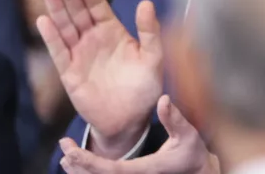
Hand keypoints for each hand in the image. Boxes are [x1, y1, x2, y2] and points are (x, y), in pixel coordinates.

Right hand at [37, 0, 163, 157]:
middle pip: (78, 12)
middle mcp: (93, 39)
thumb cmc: (144, 87)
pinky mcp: (70, 72)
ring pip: (65, 27)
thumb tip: (146, 3)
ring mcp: (80, 54)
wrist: (130, 119)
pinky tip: (43, 21)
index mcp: (113, 31)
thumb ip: (150, 31)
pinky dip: (51, 37)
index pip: (98, 6)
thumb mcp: (153, 57)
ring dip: (56, 9)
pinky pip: (59, 52)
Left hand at [59, 95, 219, 173]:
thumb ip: (174, 119)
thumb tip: (163, 99)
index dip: (88, 163)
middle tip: (64, 147)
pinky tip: (81, 165)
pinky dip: (91, 173)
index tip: (71, 152)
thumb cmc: (193, 154)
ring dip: (80, 171)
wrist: (200, 173)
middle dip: (78, 165)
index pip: (109, 170)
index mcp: (146, 169)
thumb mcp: (188, 134)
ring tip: (66, 157)